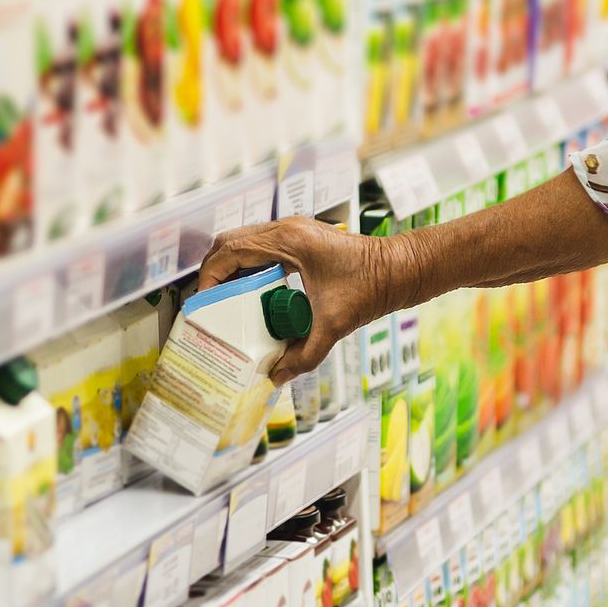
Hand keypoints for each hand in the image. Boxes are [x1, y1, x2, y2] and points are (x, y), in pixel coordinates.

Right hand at [196, 217, 399, 382]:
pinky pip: (262, 247)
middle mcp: (287, 229)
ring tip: (226, 300)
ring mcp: (294, 230)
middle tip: (210, 302)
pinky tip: (252, 294)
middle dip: (214, 271)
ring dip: (231, 267)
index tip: (204, 301)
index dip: (210, 275)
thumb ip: (304, 355)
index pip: (230, 249)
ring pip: (244, 242)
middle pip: (230, 242)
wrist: (402, 269)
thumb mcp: (333, 325)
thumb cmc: (374, 286)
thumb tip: (275, 377)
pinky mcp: (302, 239)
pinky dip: (249, 266)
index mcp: (288, 240)